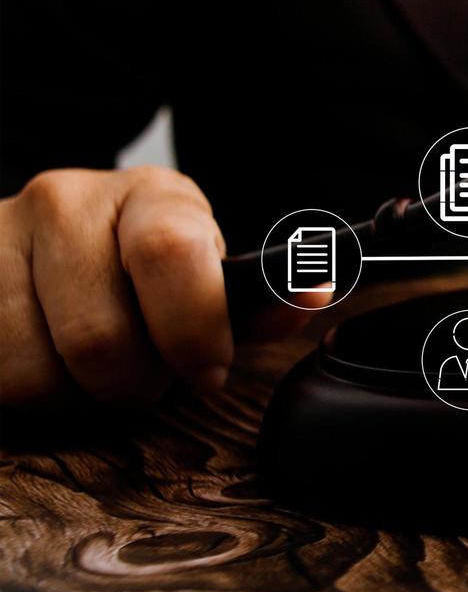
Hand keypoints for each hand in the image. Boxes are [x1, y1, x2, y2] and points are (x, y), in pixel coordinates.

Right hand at [0, 167, 310, 410]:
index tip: (207, 372)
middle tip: (144, 377)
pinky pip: (2, 378)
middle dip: (134, 384)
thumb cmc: (142, 274)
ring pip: (41, 370)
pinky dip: (32, 392)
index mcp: (150, 196)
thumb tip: (311, 294)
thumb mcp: (205, 278)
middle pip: (101, 336)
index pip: (170, 252)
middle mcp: (66, 203)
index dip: (193, 329)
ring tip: (91, 368)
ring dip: (77, 395)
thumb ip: (255, 304)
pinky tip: (48, 361)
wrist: (42, 246)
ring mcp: (0, 238)